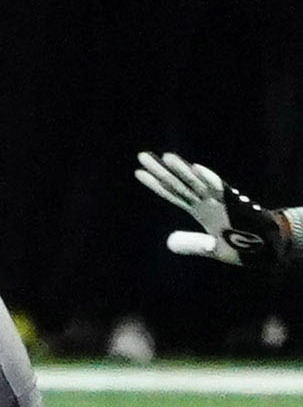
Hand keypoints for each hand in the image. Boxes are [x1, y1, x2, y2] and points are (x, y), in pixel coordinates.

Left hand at [141, 151, 295, 273]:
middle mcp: (208, 202)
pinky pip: (222, 189)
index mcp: (200, 211)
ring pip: (198, 182)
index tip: (138, 172)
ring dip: (183, 170)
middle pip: (179, 184)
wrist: (267, 251)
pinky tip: (196, 167)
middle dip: (161, 170)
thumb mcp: (211, 248)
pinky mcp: (237, 203)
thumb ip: (191, 244)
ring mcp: (221, 201)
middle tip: (142, 155)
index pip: (173, 194)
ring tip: (167, 157)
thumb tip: (168, 242)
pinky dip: (210, 178)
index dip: (156, 184)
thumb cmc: (242, 247)